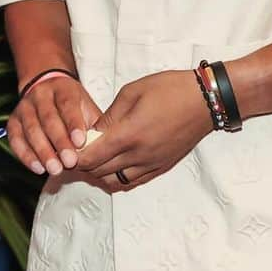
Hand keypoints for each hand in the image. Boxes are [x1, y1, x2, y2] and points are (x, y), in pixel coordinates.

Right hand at [7, 74, 102, 176]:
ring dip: (43, 151)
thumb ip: (94, 125)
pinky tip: (37, 168)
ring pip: (31, 129)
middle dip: (59, 142)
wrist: (46, 88)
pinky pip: (16, 139)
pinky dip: (25, 155)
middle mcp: (41, 94)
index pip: (68, 105)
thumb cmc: (71, 104)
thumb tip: (105, 148)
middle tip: (69, 162)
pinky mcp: (13, 121)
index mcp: (63, 88)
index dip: (74, 124)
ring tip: (55, 169)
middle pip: (48, 118)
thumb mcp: (86, 107)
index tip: (80, 142)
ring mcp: (24, 107)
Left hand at [75, 69, 214, 189]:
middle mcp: (139, 155)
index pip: (92, 156)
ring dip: (99, 173)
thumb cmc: (169, 89)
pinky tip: (112, 165)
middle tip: (73, 152)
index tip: (65, 149)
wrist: (206, 101)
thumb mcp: (132, 92)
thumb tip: (92, 131)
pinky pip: (133, 181)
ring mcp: (152, 164)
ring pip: (115, 181)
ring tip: (92, 158)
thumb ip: (110, 115)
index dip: (74, 156)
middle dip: (83, 164)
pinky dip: (117, 177)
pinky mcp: (162, 167)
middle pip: (100, 171)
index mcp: (129, 134)